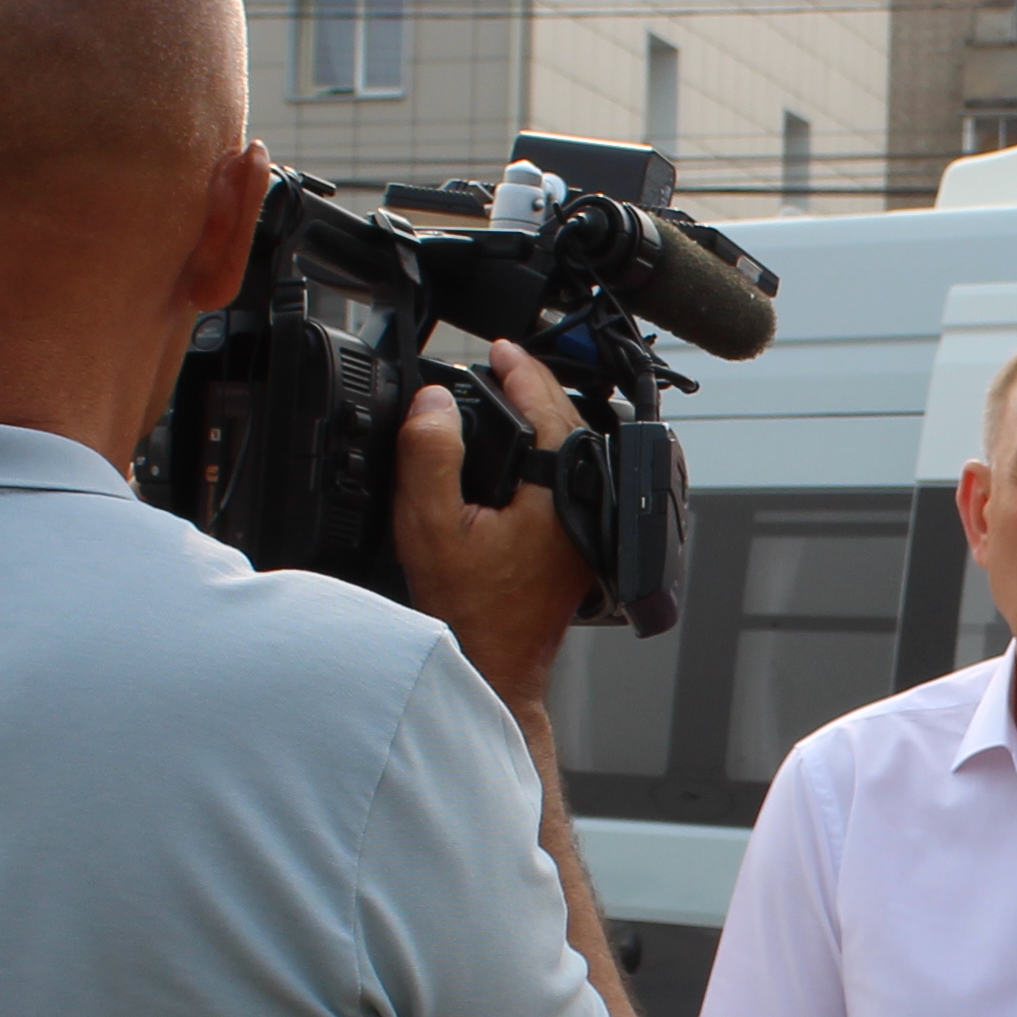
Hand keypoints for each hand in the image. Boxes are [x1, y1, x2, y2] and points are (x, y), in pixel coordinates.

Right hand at [395, 338, 595, 709]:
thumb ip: (429, 455)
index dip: (520, 369)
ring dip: (543, 423)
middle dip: (534, 389)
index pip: (548, 405)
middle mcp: (585, 506)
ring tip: (509, 401)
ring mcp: (587, 528)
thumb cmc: (469, 611)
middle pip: (567, 424)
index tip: (500, 349)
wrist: (495, 667)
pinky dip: (546, 458)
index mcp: (559, 492)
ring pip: (572, 454)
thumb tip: (432, 402)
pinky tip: (519, 459)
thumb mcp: (429, 524)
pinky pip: (569, 482)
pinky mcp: (580, 545)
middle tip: (501, 367)